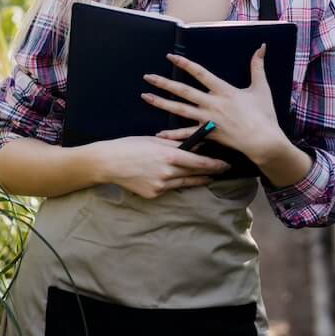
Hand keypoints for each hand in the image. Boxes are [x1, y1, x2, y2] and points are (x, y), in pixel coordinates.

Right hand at [90, 136, 231, 198]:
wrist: (109, 163)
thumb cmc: (130, 146)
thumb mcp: (154, 140)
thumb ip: (175, 144)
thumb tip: (193, 146)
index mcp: (169, 156)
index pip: (199, 162)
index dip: (215, 164)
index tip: (225, 164)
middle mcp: (167, 173)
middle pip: (195, 175)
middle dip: (210, 172)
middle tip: (222, 171)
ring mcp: (161, 186)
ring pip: (185, 184)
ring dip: (197, 180)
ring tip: (208, 177)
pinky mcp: (154, 194)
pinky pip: (170, 188)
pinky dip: (176, 183)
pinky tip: (182, 180)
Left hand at [141, 44, 286, 163]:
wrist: (263, 141)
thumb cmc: (263, 115)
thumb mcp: (261, 88)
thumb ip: (258, 66)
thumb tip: (262, 47)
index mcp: (224, 90)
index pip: (200, 73)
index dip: (184, 64)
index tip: (170, 57)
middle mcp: (212, 104)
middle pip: (183, 91)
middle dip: (164, 83)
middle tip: (147, 77)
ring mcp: (208, 120)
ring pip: (180, 110)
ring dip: (161, 103)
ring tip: (146, 97)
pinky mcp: (208, 134)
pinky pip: (187, 134)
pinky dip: (173, 135)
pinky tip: (159, 134)